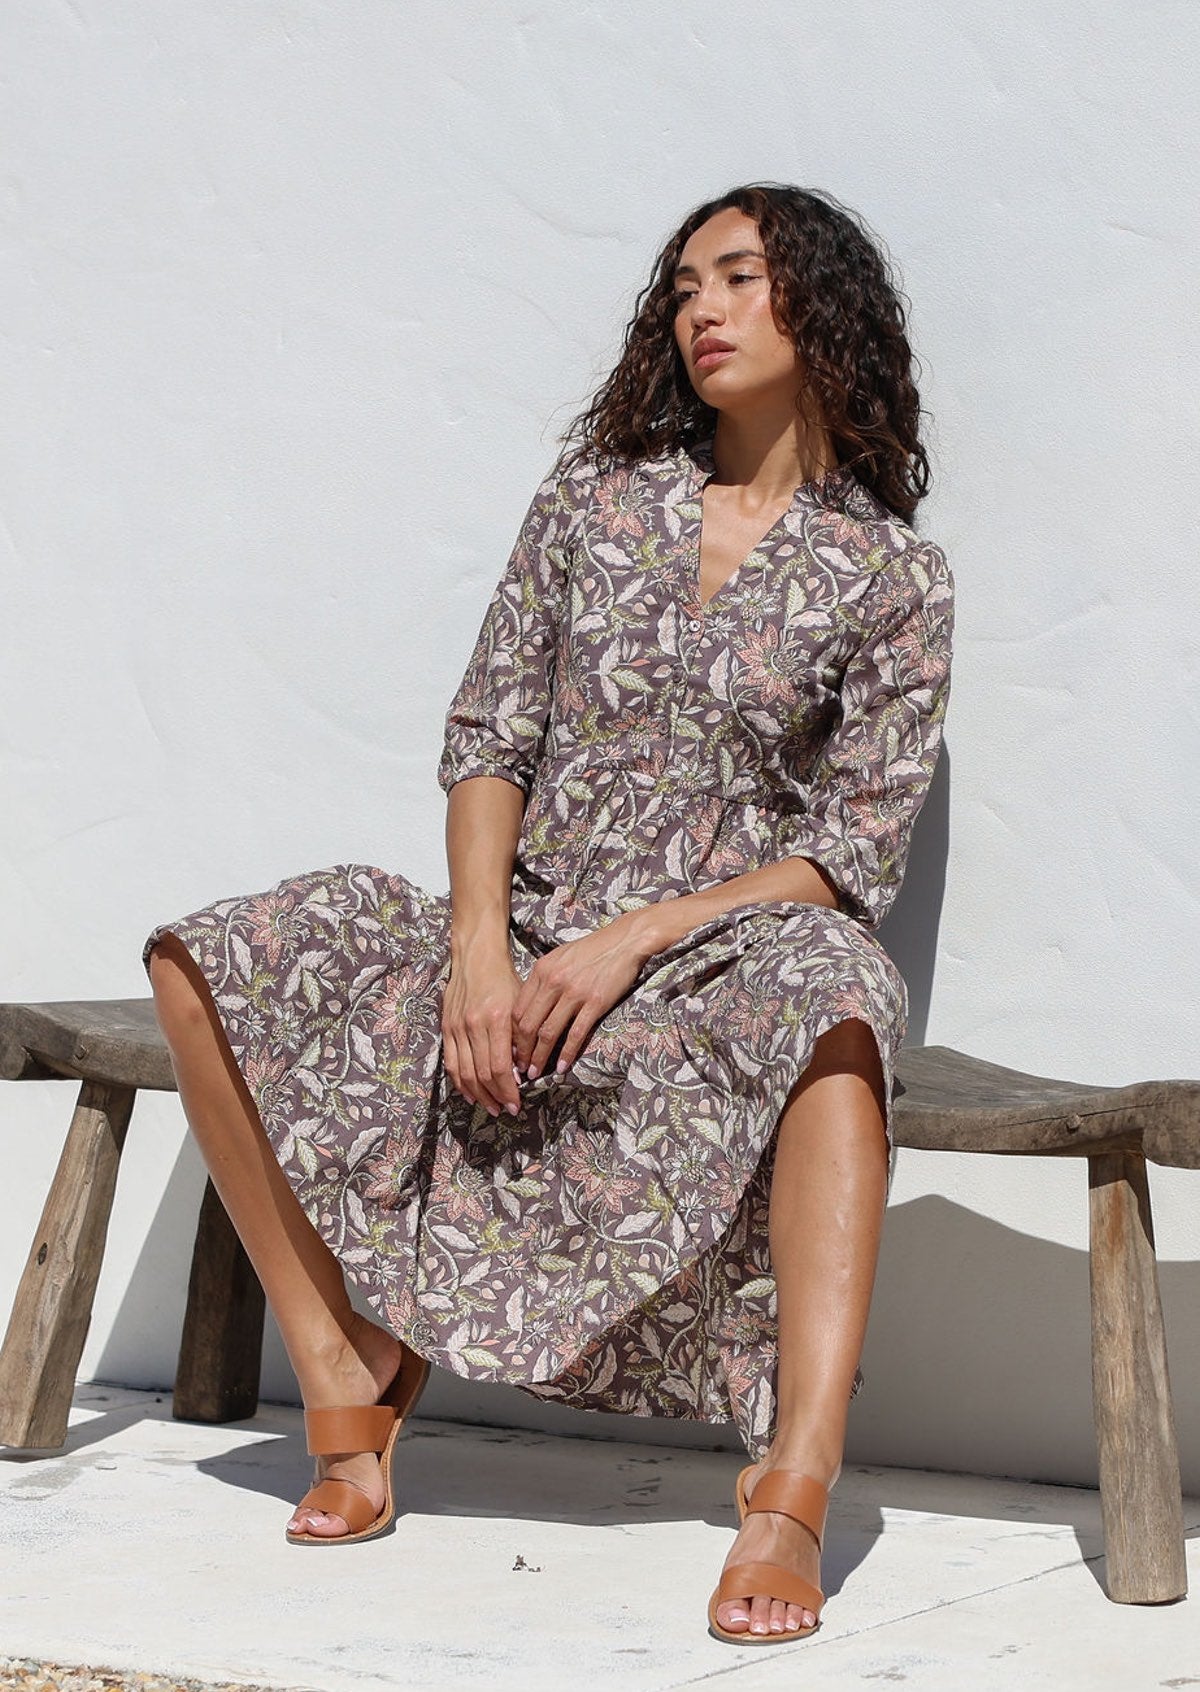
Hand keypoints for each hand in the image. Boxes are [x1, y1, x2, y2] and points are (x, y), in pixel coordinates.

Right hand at [441, 940, 523, 1116]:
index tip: (517, 1104)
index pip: (499, 1067)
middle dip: (495, 1097)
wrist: (476, 957)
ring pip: (464, 1072)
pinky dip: (460, 1082)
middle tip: (507, 1110)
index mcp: (495, 1019)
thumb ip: (521, 1036)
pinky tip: (470, 1093)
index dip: (508, 1090)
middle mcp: (473, 1025)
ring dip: (478, 1095)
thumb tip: (523, 1069)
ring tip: (491, 1107)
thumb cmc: (504, 978)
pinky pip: (452, 1062)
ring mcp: (457, 1027)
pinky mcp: (447, 1027)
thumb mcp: (520, 1004)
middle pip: (482, 1074)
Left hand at [512, 910, 655, 1080]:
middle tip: (520, 1069)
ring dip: (539, 1057)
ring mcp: (574, 993)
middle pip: (527, 1025)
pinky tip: (561, 1067)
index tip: (512, 1050)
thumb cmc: (593, 949)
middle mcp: (553, 982)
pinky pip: (576, 1034)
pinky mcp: (595, 1002)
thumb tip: (530, 1007)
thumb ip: (543, 979)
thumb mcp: (560, 957)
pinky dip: (566, 1054)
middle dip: (521, 1052)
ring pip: (548, 1033)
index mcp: (541, 970)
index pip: (517, 1010)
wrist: (625, 940)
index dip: (512, 1035)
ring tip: (535, 1074)